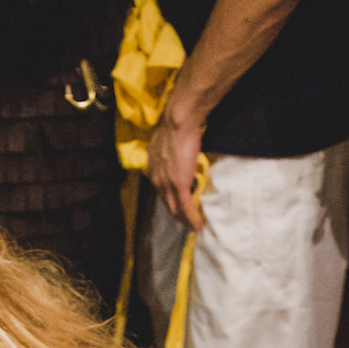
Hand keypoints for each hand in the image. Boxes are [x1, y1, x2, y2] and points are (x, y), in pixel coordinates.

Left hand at [146, 108, 205, 231]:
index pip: (160, 188)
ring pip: (174, 208)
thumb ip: (165, 149)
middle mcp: (155, 178)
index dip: (168, 198)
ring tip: (192, 226)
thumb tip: (172, 147)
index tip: (174, 203)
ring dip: (183, 219)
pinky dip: (191, 218)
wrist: (178, 121)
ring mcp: (167, 183)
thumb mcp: (163, 140)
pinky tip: (197, 226)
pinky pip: (185, 207)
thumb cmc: (174, 124)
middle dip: (175, 213)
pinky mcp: (179, 185)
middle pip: (166, 202)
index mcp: (151, 168)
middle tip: (184, 221)